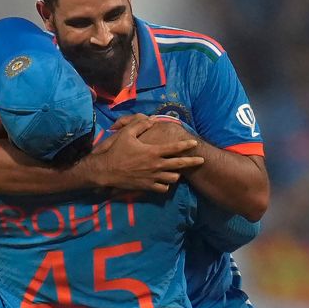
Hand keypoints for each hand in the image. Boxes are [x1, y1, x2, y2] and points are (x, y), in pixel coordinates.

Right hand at [83, 116, 204, 191]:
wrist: (106, 171)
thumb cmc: (116, 151)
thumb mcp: (126, 133)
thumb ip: (140, 125)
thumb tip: (152, 119)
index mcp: (153, 151)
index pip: (175, 148)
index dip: (186, 145)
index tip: (195, 143)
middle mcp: (156, 165)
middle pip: (180, 164)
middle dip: (193, 162)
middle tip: (202, 160)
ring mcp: (153, 177)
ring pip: (173, 178)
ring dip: (177, 174)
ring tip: (178, 171)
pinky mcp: (148, 187)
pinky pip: (163, 188)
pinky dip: (166, 185)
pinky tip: (165, 181)